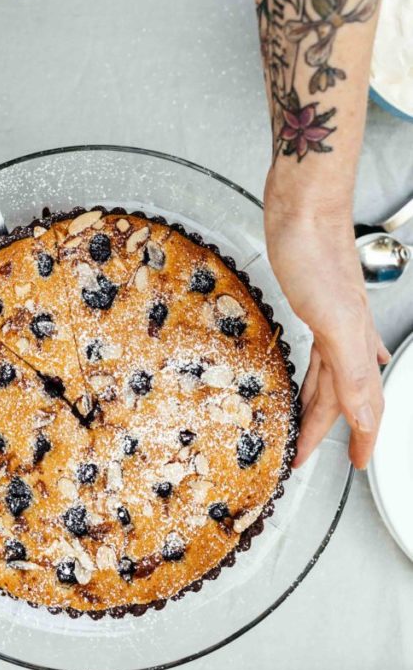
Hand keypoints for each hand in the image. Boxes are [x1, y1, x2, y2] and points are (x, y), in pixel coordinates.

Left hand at [264, 181, 388, 469]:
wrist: (302, 204)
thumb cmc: (315, 251)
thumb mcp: (333, 318)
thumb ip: (351, 370)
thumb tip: (367, 418)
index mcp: (355, 344)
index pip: (364, 406)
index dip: (362, 438)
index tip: (359, 465)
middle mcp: (347, 334)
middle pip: (342, 394)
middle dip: (330, 427)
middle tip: (308, 454)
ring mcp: (330, 316)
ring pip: (330, 372)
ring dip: (321, 401)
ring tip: (305, 423)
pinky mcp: (310, 298)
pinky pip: (318, 347)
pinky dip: (316, 366)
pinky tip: (314, 362)